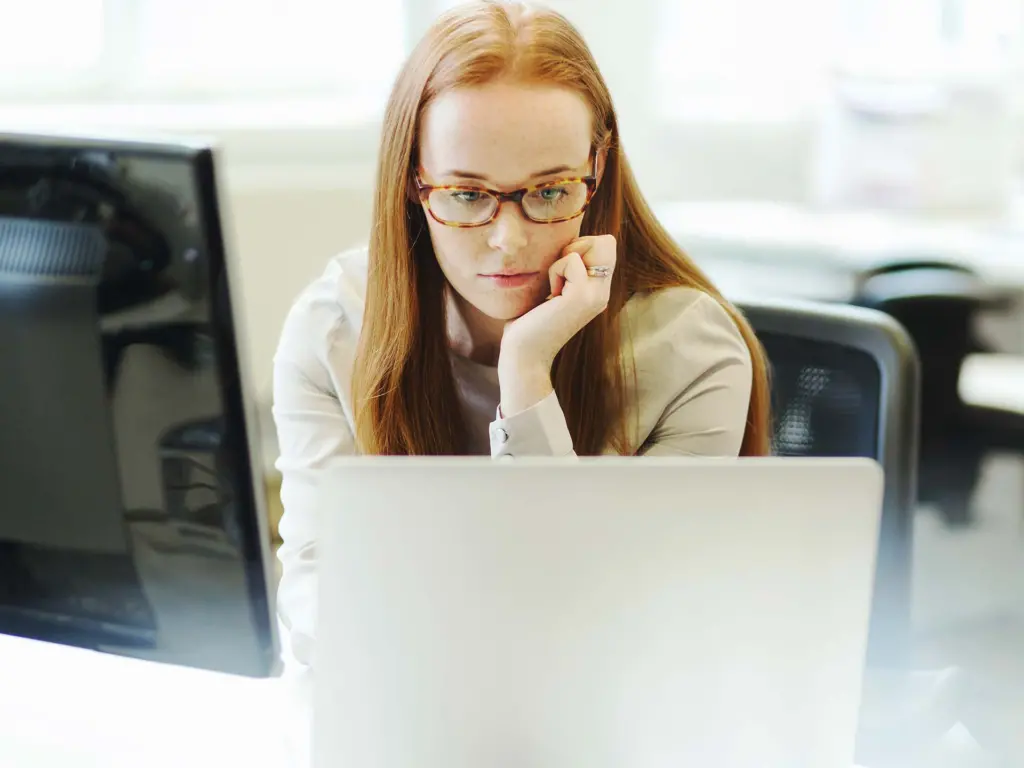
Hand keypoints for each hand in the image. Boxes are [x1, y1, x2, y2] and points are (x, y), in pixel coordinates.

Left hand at [497, 235, 616, 415]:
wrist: (524, 355)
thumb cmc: (530, 322)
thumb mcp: (554, 289)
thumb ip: (567, 269)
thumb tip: (567, 242)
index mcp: (598, 290)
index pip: (607, 244)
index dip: (582, 246)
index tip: (562, 273)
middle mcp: (603, 293)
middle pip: (607, 242)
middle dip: (576, 248)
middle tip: (558, 278)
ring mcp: (596, 295)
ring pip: (590, 246)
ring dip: (561, 262)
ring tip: (552, 291)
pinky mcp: (582, 297)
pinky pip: (571, 260)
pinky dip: (554, 271)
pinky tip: (549, 297)